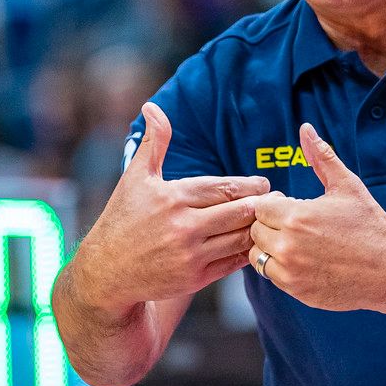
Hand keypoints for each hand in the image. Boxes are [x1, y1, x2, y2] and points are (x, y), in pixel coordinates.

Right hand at [74, 102, 270, 311]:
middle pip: (239, 212)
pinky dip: (247, 252)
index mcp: (173, 198)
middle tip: (278, 200)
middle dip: (262, 205)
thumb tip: (153, 106)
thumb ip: (154, 143)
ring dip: (258, 229)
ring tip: (272, 221)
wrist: (106, 272)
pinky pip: (233, 263)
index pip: (225, 188)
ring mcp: (190, 255)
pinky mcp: (195, 278)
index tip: (264, 183)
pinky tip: (254, 243)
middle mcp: (183, 227)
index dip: (250, 185)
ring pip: (240, 239)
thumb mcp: (135, 178)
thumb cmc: (122, 219)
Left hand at [248, 123, 385, 312]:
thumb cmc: (371, 226)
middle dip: (270, 225)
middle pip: (255, 230)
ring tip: (298, 243)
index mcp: (296, 216)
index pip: (260, 207)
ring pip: (258, 254)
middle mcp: (288, 245)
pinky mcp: (296, 291)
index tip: (292, 207)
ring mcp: (290, 271)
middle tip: (296, 226)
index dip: (275, 205)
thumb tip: (305, 128)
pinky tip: (305, 260)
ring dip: (271, 247)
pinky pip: (271, 276)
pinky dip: (281, 268)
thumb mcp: (347, 186)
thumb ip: (321, 157)